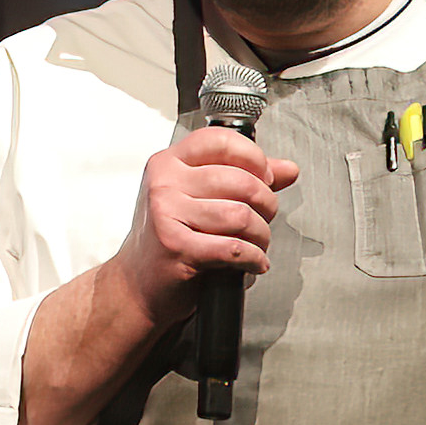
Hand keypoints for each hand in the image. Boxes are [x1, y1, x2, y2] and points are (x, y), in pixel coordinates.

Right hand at [113, 123, 300, 332]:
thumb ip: (244, 178)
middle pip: (241, 180)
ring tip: (256, 243)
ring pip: (241, 215)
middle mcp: (164, 182)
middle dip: (267, 204)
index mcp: (169, 162)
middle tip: (264, 218)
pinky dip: (253, 258)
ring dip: (261, 235)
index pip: (222, 141)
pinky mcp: (175, 246)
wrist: (137, 284)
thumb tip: (287, 169)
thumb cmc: (170, 239)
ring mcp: (166, 213)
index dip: (255, 158)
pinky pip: (233, 247)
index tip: (265, 178)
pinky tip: (252, 261)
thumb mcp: (199, 198)